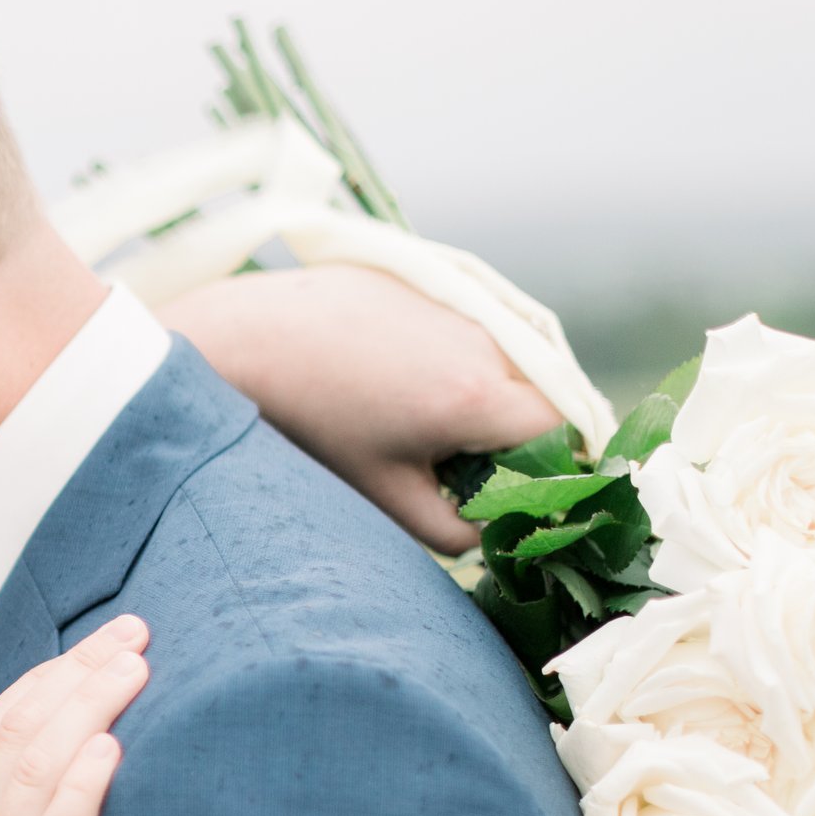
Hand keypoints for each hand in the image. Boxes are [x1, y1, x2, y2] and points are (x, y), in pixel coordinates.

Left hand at [165, 265, 563, 554]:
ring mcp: (461, 303)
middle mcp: (485, 342)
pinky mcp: (433, 279)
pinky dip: (458, 353)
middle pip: (544, 391)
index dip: (552, 464)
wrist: (248, 339)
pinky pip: (473, 324)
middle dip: (523, 431)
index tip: (520, 486)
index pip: (565, 433)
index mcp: (480, 398)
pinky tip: (400, 373)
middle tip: (470, 460)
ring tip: (421, 413)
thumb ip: (453, 529)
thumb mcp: (384, 493)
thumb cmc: (314, 424)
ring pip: (509, 355)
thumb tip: (494, 536)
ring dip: (490, 388)